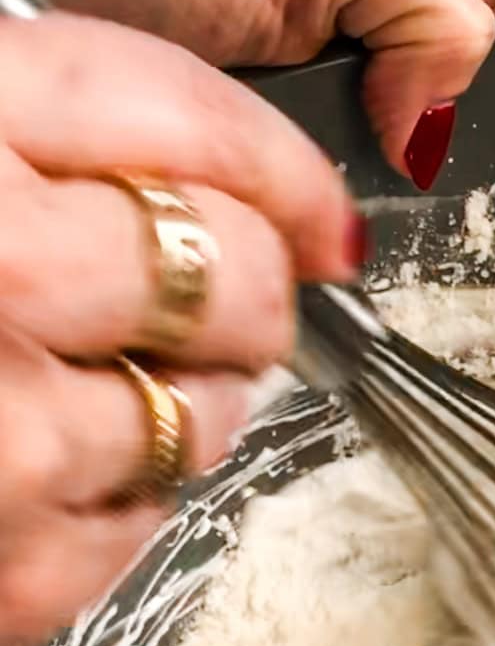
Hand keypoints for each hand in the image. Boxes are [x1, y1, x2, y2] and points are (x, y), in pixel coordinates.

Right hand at [0, 11, 352, 645]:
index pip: (182, 115)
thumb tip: (218, 182)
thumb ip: (23, 129)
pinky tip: (37, 470)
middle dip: (249, 288)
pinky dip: (117, 501)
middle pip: (228, 273)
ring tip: (92, 384)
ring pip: (202, 415)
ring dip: (188, 402)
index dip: (276, 167)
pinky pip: (137, 529)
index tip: (314, 210)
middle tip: (218, 295)